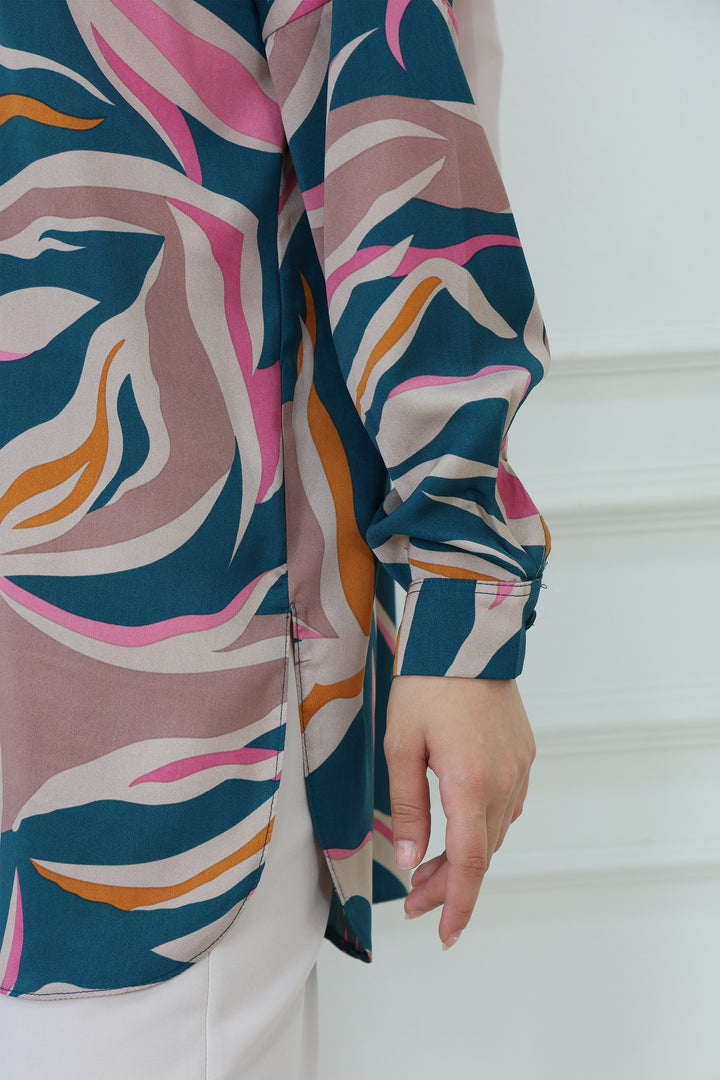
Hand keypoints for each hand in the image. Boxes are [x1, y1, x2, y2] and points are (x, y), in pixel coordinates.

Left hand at [384, 675, 534, 948]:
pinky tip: (459, 825)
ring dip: (466, 857)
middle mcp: (504, 781)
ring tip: (427, 868)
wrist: (466, 636)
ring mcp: (520, 768)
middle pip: (482, 854)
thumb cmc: (426, 684)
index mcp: (470, 782)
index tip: (444, 933)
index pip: (470, 863)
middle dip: (449, 885)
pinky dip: (482, 828)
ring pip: (496, 833)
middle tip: (414, 900)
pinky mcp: (524, 754)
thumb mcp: (401, 746)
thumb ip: (407, 807)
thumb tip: (410, 859)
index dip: (457, 904)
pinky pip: (507, 806)